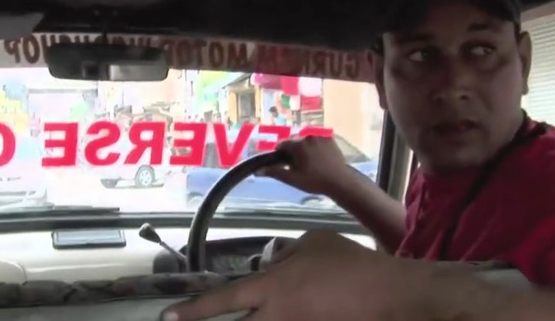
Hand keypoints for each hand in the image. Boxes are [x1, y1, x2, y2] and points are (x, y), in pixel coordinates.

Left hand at [161, 230, 426, 320]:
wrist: (386, 294)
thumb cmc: (349, 263)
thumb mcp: (313, 242)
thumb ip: (285, 252)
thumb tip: (272, 262)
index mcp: (273, 287)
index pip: (223, 301)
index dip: (193, 311)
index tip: (168, 317)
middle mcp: (277, 315)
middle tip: (195, 317)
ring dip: (254, 316)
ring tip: (269, 299)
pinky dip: (282, 317)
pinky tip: (293, 306)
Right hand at [257, 136, 354, 195]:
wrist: (340, 181)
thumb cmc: (314, 181)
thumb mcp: (292, 179)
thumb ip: (275, 172)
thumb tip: (258, 170)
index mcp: (298, 145)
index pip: (282, 145)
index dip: (280, 155)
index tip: (283, 164)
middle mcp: (308, 136)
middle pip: (294, 142)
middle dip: (293, 152)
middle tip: (296, 166)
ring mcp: (321, 136)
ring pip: (306, 141)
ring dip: (304, 149)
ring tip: (309, 163)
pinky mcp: (330, 139)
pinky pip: (317, 141)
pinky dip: (315, 147)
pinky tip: (319, 159)